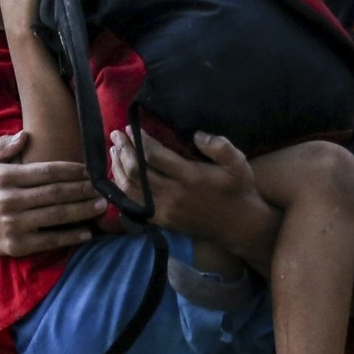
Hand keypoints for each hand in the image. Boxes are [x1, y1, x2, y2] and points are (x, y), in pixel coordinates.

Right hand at [0, 132, 99, 256]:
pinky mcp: (17, 245)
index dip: (72, 170)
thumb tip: (25, 135)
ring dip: (83, 211)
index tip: (90, 170)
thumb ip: (2, 146)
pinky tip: (87, 232)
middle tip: (103, 188)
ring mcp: (14, 224)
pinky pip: (50, 240)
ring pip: (56, 215)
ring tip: (101, 206)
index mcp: (5, 177)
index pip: (46, 172)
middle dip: (83, 190)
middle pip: (55, 193)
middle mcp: (9, 200)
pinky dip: (71, 237)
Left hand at [109, 129, 267, 244]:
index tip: (132, 127)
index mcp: (191, 177)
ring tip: (115, 150)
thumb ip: (219, 145)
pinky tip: (119, 176)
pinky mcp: (162, 220)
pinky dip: (123, 189)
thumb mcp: (238, 163)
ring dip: (119, 167)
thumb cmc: (238, 189)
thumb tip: (195, 134)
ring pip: (131, 188)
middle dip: (124, 150)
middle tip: (117, 134)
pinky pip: (134, 204)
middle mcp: (174, 194)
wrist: (238, 225)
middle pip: (137, 171)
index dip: (139, 140)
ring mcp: (166, 210)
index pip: (154, 156)